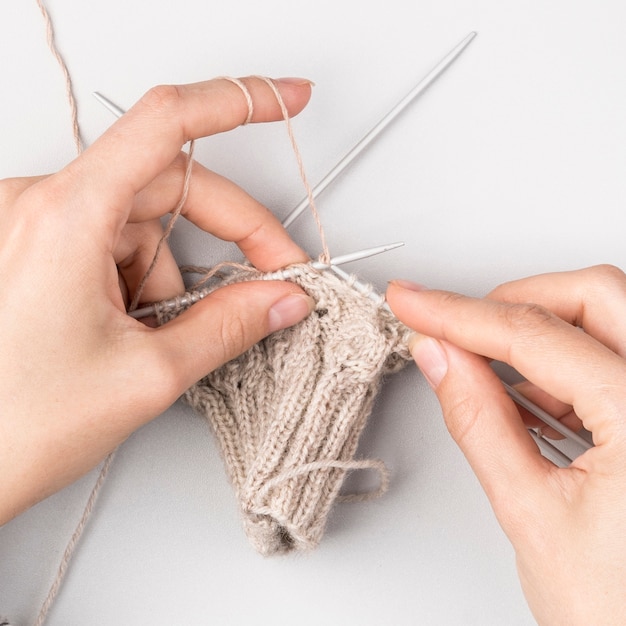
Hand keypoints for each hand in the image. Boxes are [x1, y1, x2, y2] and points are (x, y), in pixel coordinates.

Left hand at [0, 76, 314, 523]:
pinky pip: (115, 242)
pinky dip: (140, 281)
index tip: (289, 98)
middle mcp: (42, 205)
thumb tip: (282, 298)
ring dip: (170, 278)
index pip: (168, 125)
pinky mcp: (36, 245)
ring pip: (145, 225)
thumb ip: (230, 326)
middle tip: (274, 275)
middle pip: (172, 186)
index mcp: (65, 217)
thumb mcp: (146, 375)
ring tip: (148, 338)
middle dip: (231, 234)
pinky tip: (126, 328)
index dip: (239, 102)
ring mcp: (35, 223)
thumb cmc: (17, 425)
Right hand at [386, 265, 625, 624]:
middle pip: (592, 296)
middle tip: (455, 327)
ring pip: (607, 315)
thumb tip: (440, 357)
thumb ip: (478, 420)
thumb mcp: (530, 513)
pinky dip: (566, 361)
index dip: (458, 315)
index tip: (413, 303)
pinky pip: (615, 354)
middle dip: (512, 303)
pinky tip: (534, 398)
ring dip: (538, 331)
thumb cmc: (619, 616)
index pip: (535, 336)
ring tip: (490, 376)